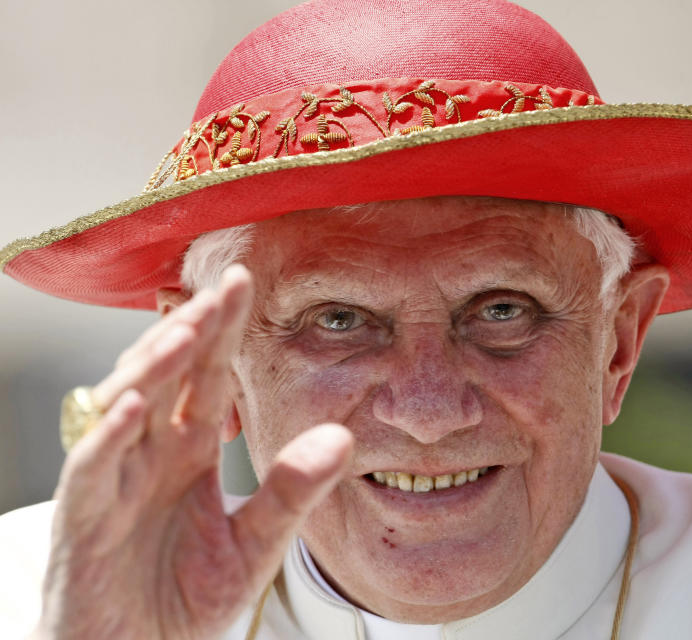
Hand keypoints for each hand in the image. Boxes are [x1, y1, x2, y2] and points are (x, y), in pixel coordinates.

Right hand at [34, 265, 353, 638]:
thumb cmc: (183, 600)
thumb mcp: (255, 544)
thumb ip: (292, 490)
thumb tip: (344, 437)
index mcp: (189, 450)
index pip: (207, 376)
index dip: (223, 330)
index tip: (244, 282)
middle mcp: (150, 453)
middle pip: (167, 376)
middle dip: (192, 331)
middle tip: (223, 288)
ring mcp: (114, 480)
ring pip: (125, 406)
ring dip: (153, 368)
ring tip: (186, 332)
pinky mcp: (84, 518)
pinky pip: (92, 468)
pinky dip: (109, 436)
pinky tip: (136, 406)